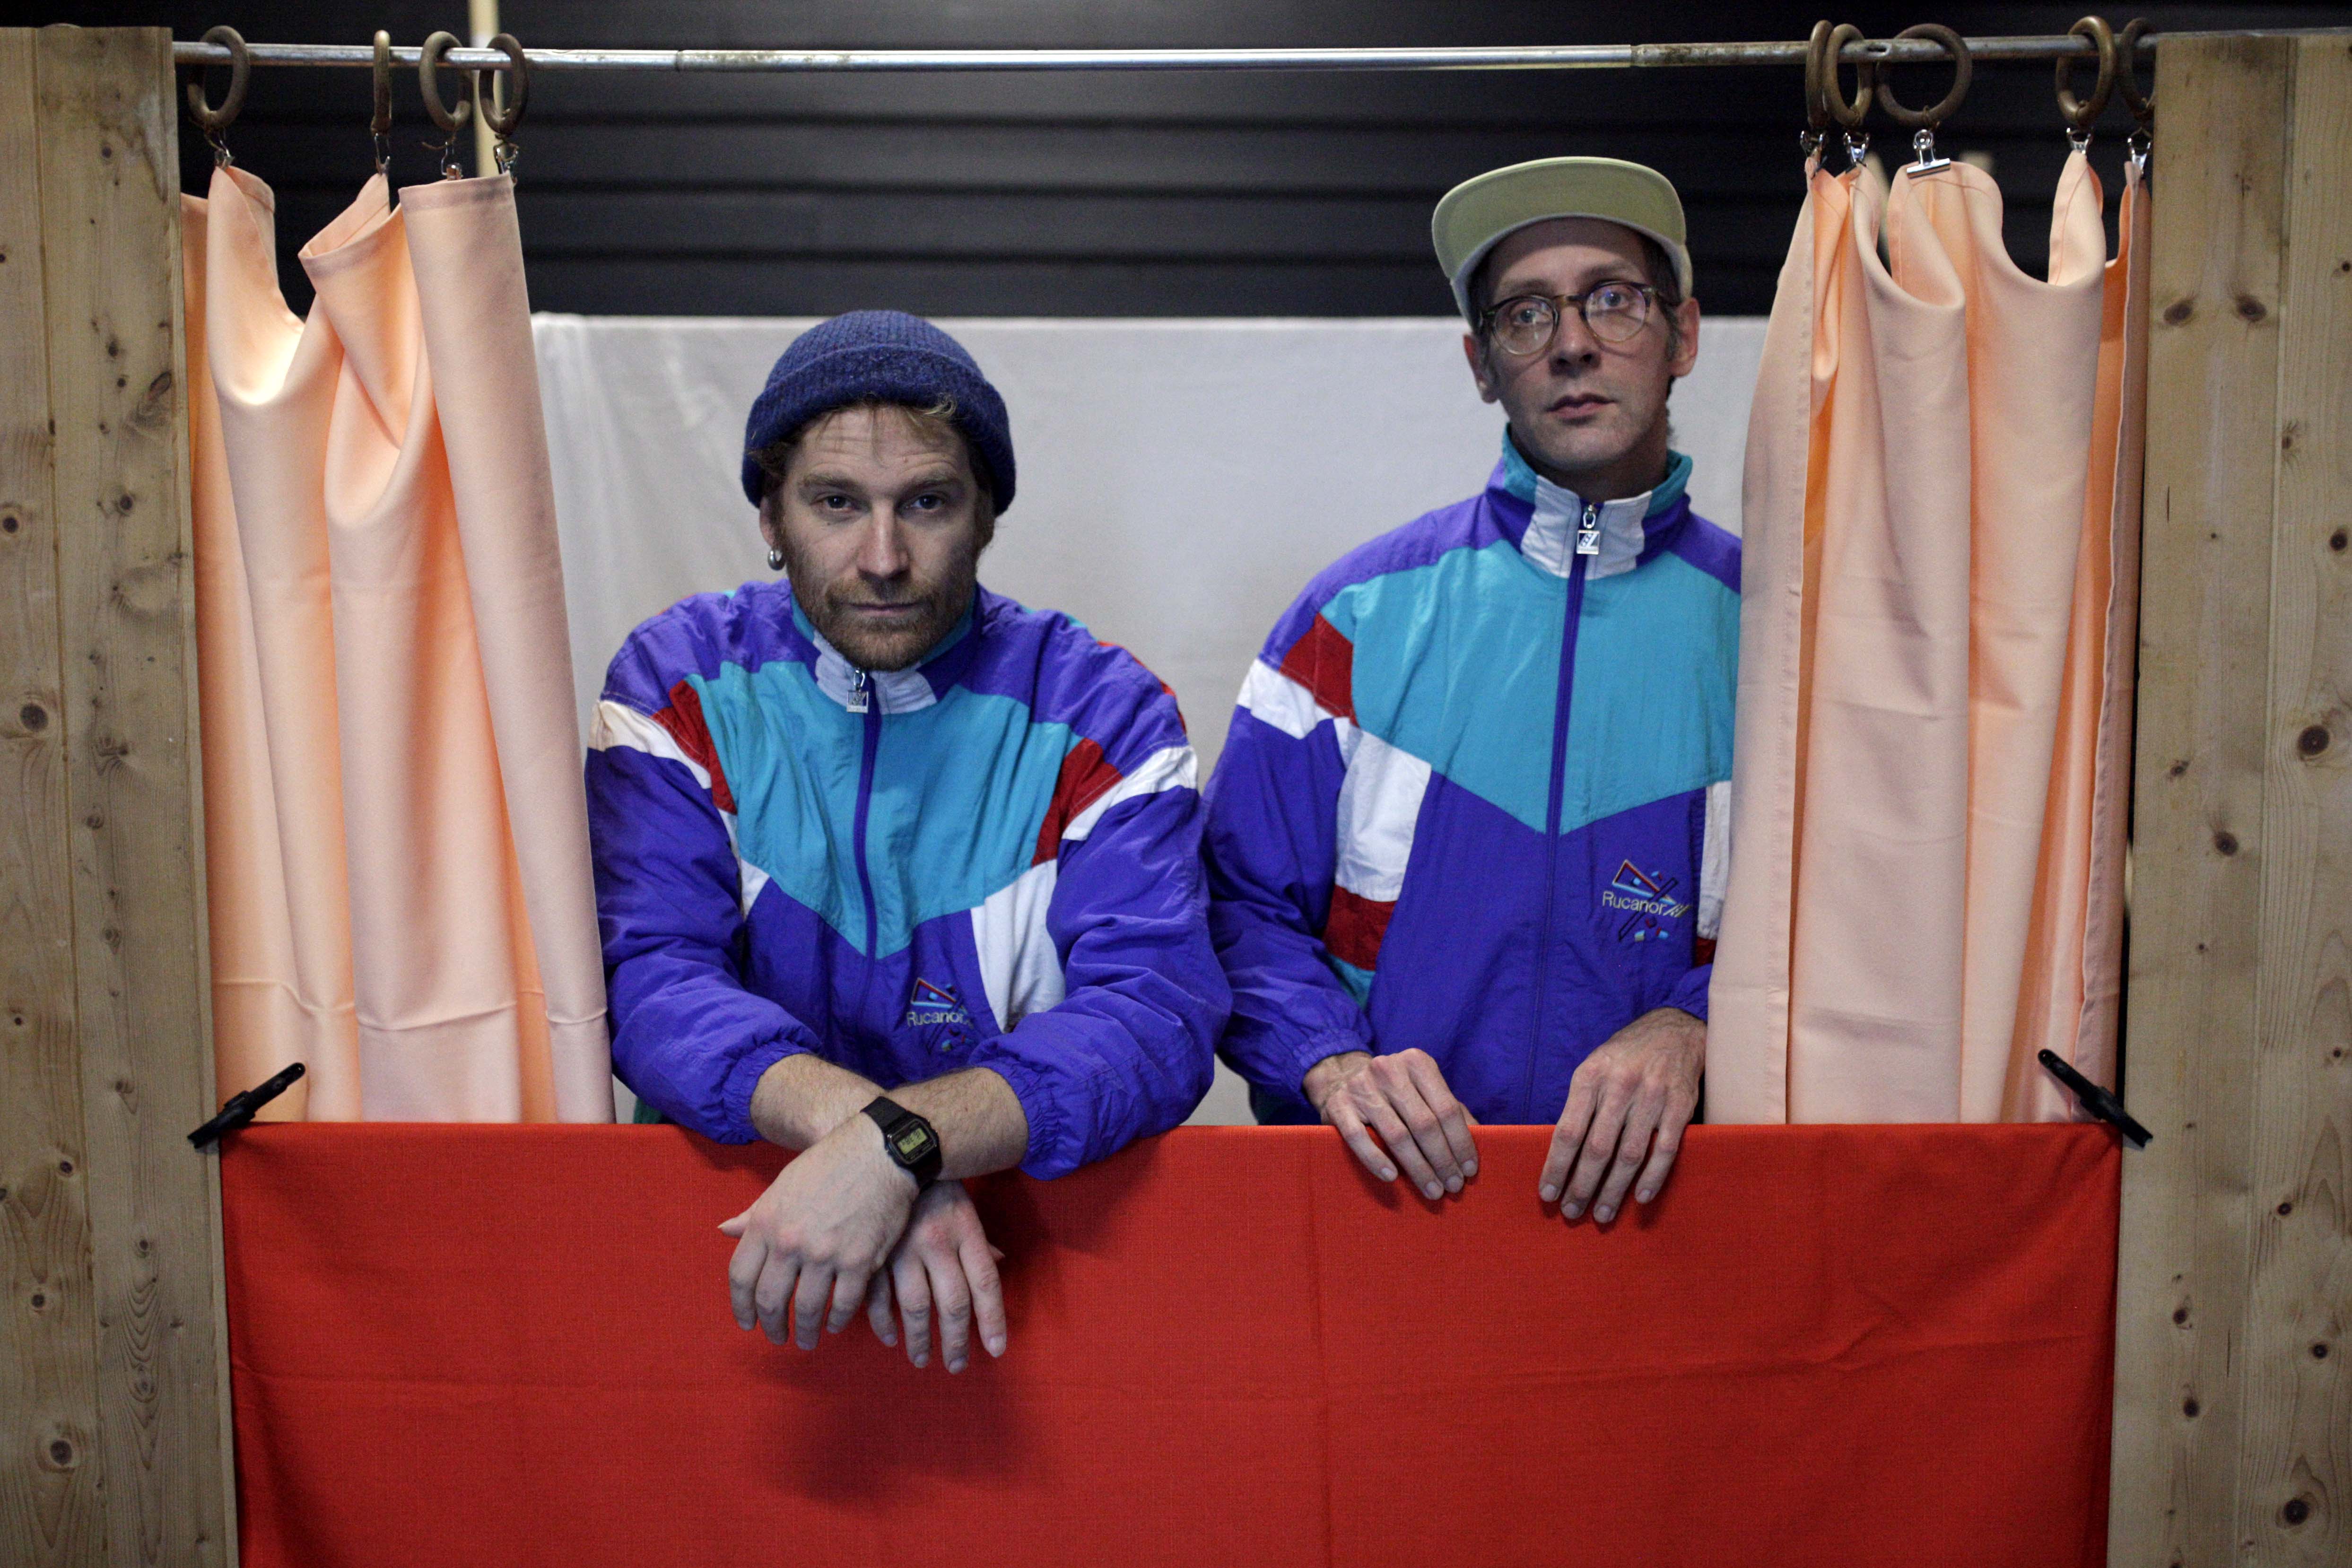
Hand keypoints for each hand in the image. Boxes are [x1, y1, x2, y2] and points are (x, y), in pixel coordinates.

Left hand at [719, 1113, 917, 1348]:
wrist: (879, 1152)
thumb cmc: (829, 1164)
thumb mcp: (782, 1185)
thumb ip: (755, 1214)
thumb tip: (724, 1230)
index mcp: (766, 1222)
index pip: (741, 1276)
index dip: (741, 1306)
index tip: (747, 1322)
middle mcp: (790, 1242)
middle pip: (771, 1299)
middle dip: (772, 1325)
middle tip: (777, 1336)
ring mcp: (825, 1254)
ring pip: (808, 1308)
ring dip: (806, 1331)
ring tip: (807, 1340)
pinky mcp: (860, 1261)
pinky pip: (844, 1303)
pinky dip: (837, 1320)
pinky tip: (835, 1324)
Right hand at [863, 1180, 1007, 1373]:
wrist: (888, 1151)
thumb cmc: (935, 1184)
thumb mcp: (966, 1207)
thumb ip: (979, 1241)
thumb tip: (999, 1263)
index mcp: (964, 1231)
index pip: (985, 1284)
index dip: (993, 1320)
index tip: (996, 1350)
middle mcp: (936, 1243)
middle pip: (952, 1303)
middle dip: (955, 1341)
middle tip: (957, 1365)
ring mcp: (902, 1248)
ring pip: (914, 1306)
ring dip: (920, 1339)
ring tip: (923, 1359)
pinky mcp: (872, 1251)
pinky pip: (877, 1296)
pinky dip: (883, 1321)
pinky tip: (890, 1337)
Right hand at [1303, 1048, 1477, 1199]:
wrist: (1342, 1076)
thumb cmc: (1395, 1091)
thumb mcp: (1424, 1089)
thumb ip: (1450, 1110)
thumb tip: (1483, 1139)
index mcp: (1417, 1063)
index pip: (1446, 1108)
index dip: (1461, 1142)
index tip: (1470, 1170)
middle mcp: (1389, 1070)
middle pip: (1424, 1124)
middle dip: (1443, 1160)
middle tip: (1452, 1186)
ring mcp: (1361, 1087)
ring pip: (1396, 1135)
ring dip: (1418, 1168)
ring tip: (1432, 1190)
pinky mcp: (1338, 1105)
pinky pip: (1358, 1138)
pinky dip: (1376, 1160)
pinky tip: (1392, 1178)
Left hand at [1540, 1007, 1704, 1223]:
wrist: (1672, 1031)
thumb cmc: (1623, 1058)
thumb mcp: (1593, 1068)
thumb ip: (1578, 1105)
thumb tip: (1561, 1153)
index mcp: (1590, 1077)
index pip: (1568, 1131)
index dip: (1556, 1166)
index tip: (1547, 1194)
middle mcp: (1620, 1086)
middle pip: (1597, 1149)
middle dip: (1582, 1186)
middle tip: (1572, 1213)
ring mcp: (1652, 1097)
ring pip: (1629, 1155)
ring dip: (1614, 1190)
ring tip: (1602, 1214)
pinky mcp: (1680, 1106)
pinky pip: (1665, 1150)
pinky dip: (1652, 1178)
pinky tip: (1639, 1198)